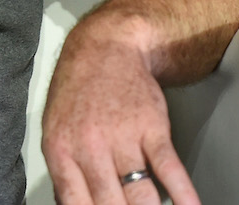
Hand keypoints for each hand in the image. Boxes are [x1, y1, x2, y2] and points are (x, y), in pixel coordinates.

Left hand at [41, 17, 199, 204]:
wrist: (103, 48)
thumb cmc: (77, 91)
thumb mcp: (54, 129)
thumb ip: (64, 172)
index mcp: (61, 151)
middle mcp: (90, 148)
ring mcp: (123, 138)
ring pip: (141, 196)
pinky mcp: (152, 129)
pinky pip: (170, 170)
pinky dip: (184, 195)